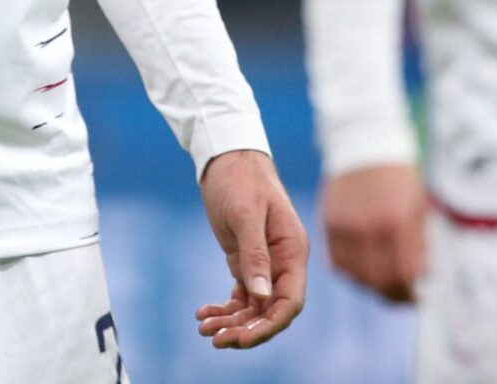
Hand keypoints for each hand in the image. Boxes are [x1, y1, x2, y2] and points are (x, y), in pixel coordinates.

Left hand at [191, 149, 307, 349]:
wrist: (227, 156)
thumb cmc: (240, 179)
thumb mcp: (245, 215)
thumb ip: (255, 255)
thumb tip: (261, 298)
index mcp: (293, 251)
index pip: (289, 301)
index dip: (269, 325)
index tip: (242, 338)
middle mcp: (283, 262)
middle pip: (271, 310)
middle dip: (246, 330)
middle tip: (216, 340)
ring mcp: (266, 263)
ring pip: (254, 306)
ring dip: (232, 321)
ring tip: (204, 328)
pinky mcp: (246, 261)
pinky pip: (242, 295)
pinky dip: (225, 307)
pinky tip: (204, 313)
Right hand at [321, 162, 425, 302]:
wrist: (365, 145)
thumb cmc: (399, 176)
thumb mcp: (418, 207)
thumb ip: (420, 245)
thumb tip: (421, 277)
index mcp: (395, 223)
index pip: (401, 274)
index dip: (409, 293)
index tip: (416, 299)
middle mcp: (368, 228)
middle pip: (376, 280)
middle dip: (391, 294)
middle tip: (402, 296)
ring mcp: (345, 227)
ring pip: (354, 275)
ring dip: (370, 284)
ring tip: (383, 282)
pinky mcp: (329, 224)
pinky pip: (337, 261)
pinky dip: (350, 271)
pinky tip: (362, 267)